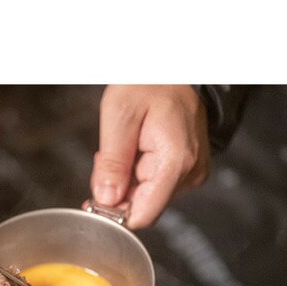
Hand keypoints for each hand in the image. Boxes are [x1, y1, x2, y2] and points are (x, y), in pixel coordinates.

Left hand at [90, 85, 210, 228]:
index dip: (115, 214)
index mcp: (175, 161)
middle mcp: (189, 173)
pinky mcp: (186, 172)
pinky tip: (134, 152)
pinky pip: (154, 187)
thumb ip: (112, 162)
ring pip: (146, 199)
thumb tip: (106, 199)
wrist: (176, 70)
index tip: (96, 198)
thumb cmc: (151, 83)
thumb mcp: (119, 115)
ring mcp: (191, 174)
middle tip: (107, 160)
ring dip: (125, 182)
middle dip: (117, 192)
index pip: (144, 214)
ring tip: (124, 149)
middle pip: (143, 207)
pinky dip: (136, 175)